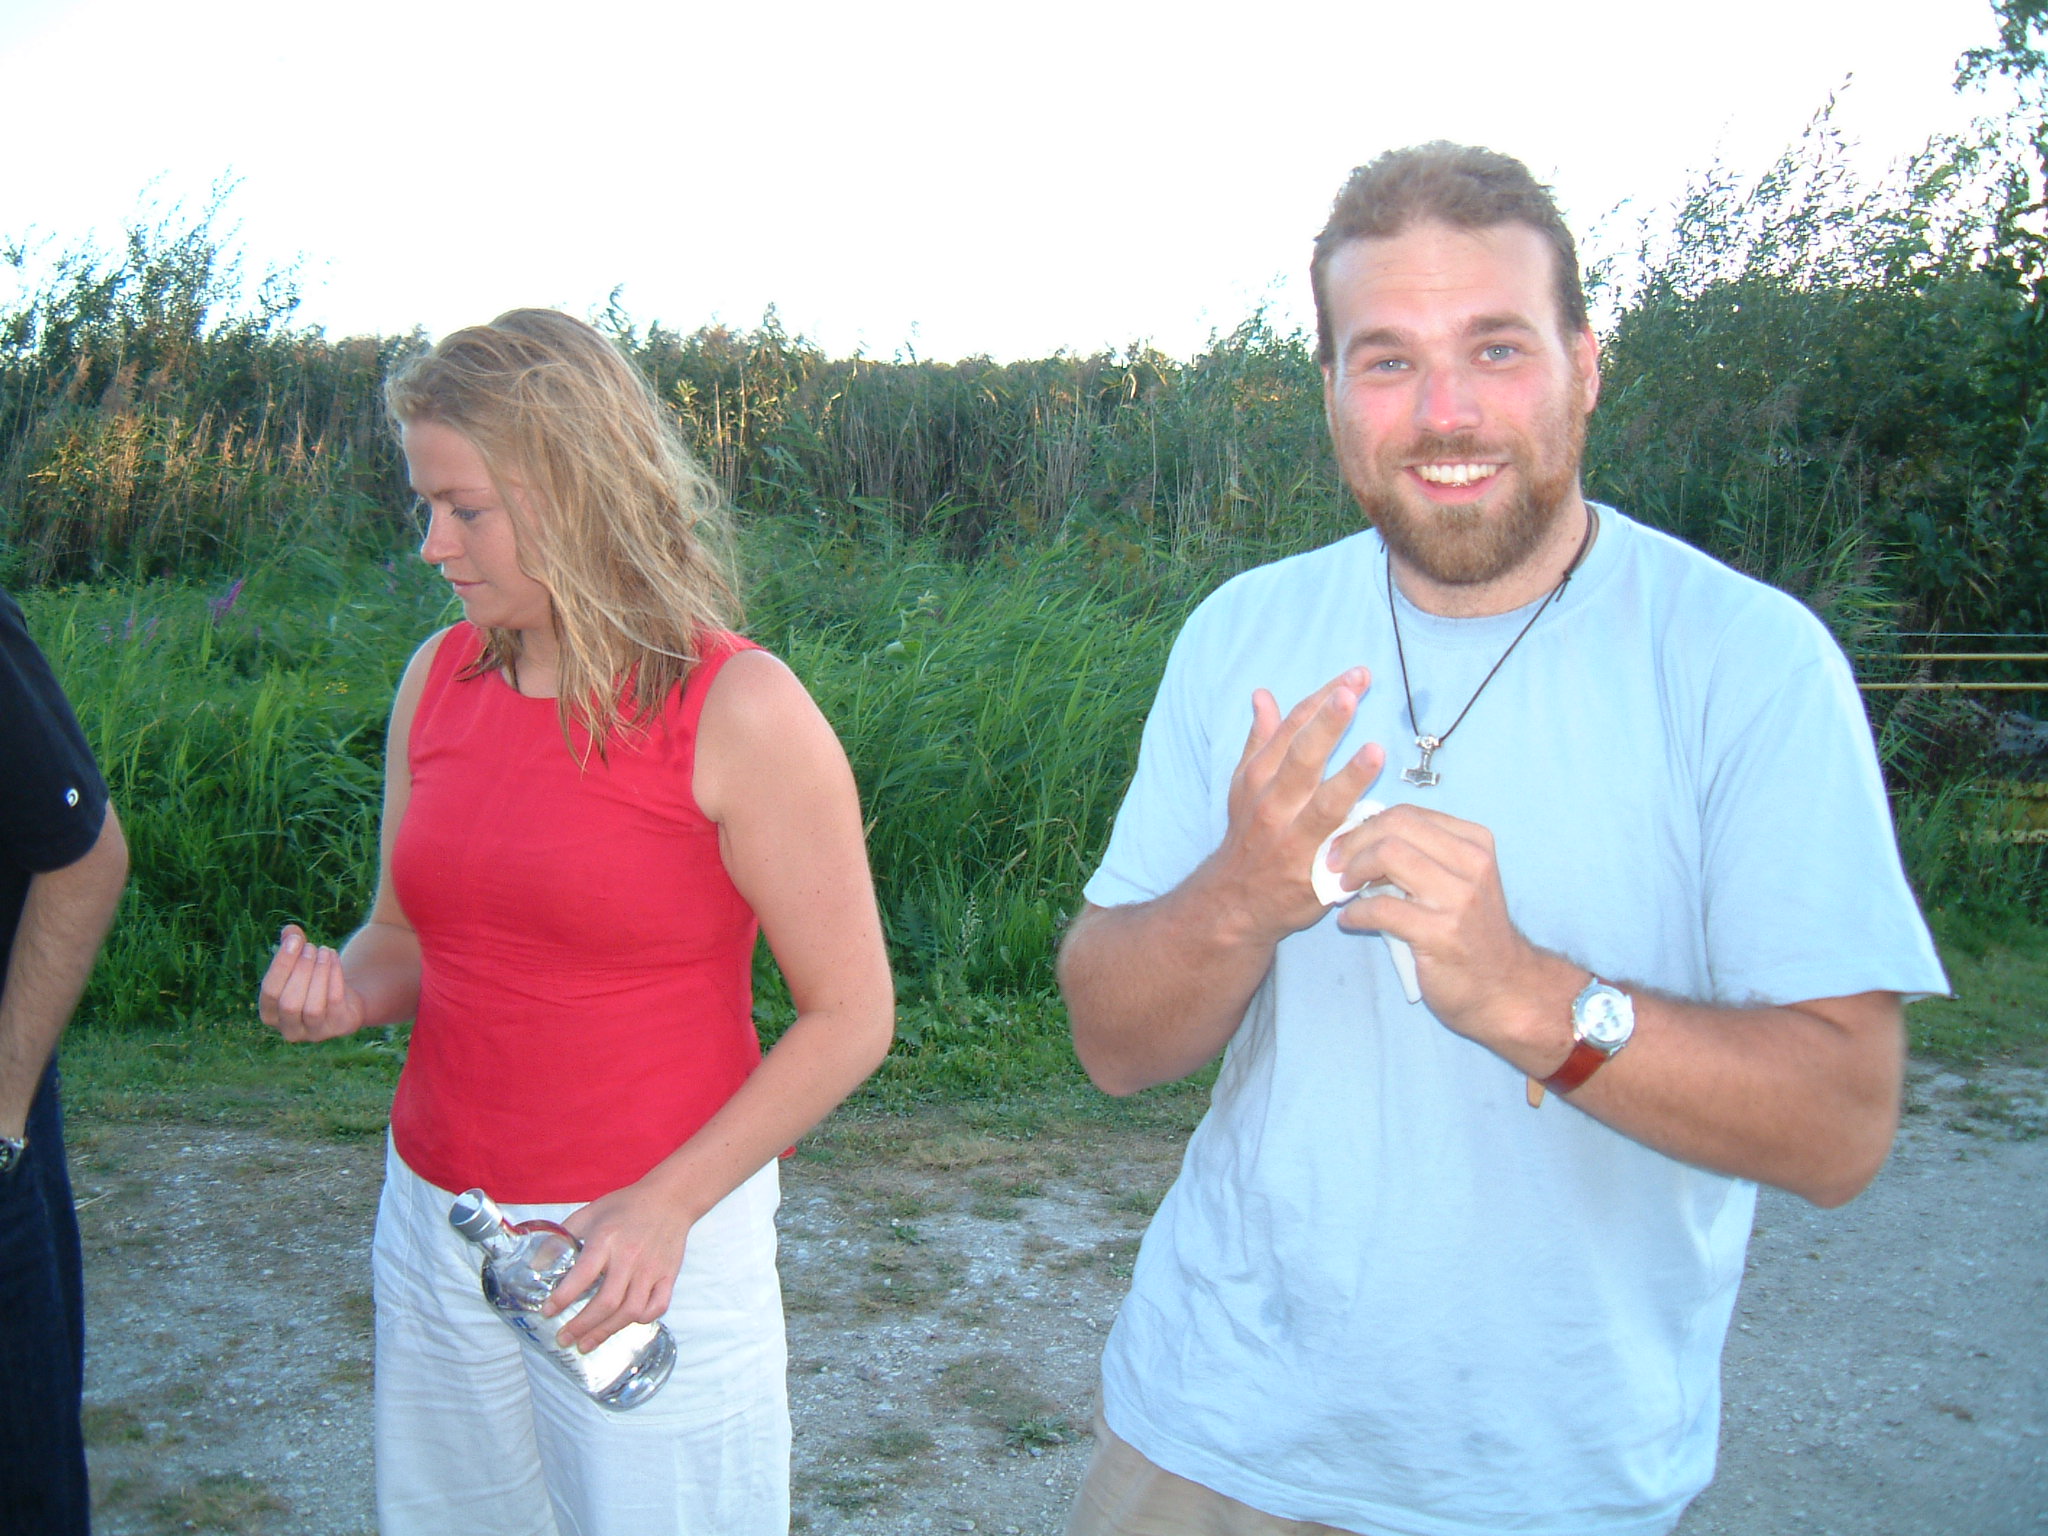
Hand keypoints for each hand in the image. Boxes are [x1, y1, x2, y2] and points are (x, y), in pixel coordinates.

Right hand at [258, 925, 369, 1040]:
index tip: (295, 939)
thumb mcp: (299, 964)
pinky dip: (334, 977)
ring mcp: (315, 1033)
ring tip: (325, 950)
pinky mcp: (338, 1027)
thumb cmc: (311, 981)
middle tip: (312, 947)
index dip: (281, 964)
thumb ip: (291, 947)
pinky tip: (333, 957)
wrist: (344, 1002)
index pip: (269, 992)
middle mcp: (289, 1030)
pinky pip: (335, 1002)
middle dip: (301, 971)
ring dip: (319, 974)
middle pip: (289, 1003)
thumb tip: (290, 931)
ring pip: (313, 1007)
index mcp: (270, 1014)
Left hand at [547, 1178, 700, 1350]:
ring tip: (586, 1344)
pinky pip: (657, 1307)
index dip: (562, 1298)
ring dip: (607, 1331)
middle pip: (606, 1302)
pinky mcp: (668, 1275)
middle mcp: (630, 1257)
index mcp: (607, 1239)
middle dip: (581, 1326)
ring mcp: (652, 1269)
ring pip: (631, 1311)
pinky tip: (625, 1323)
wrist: (669, 1198)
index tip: (547, 1312)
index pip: (582, 1276)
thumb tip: (536, 1266)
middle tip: (564, 1338)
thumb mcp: (587, 1214)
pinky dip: (641, 1319)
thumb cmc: (625, 1207)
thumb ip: (560, 1239)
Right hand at [1202, 669, 1385, 946]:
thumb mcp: (1245, 785)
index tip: (1353, 675)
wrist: (1235, 901)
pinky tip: (1379, 813)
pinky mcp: (1310, 868)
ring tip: (1375, 750)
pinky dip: (1357, 829)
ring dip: (1350, 776)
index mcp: (1258, 775)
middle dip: (1328, 721)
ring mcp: (1292, 837)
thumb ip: (1260, 740)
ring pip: (1322, 802)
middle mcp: (1272, 802)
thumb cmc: (1250, 834)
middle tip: (1354, 690)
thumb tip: (1263, 695)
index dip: (1322, 699)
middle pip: (1302, 755)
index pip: (1292, 727)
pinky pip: (1337, 845)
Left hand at [1330, 805, 1561, 1049]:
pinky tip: (1350, 921)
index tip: (1344, 845)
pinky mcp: (1441, 934)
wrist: (1502, 986)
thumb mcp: (1457, 880)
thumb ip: (1420, 855)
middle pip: (1395, 827)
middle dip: (1354, 842)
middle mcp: (1472, 863)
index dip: (1366, 826)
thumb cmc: (1469, 931)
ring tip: (1344, 890)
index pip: (1407, 814)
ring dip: (1353, 872)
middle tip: (1335, 864)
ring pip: (1388, 856)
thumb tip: (1361, 837)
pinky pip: (1381, 909)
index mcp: (1474, 842)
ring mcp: (1459, 898)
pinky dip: (1356, 913)